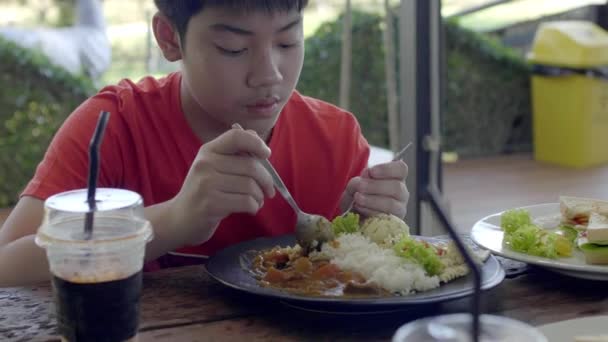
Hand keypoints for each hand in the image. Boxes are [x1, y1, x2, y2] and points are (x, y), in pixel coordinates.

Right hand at [169, 128, 275, 244]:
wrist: (180, 219)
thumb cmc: (205, 192)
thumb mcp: (214, 167)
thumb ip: (235, 153)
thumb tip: (258, 140)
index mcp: (208, 150)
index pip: (236, 136)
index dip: (256, 143)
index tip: (266, 155)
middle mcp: (205, 163)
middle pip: (251, 165)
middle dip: (266, 180)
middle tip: (268, 190)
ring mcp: (206, 184)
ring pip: (250, 186)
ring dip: (260, 197)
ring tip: (257, 201)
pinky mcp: (210, 204)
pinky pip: (246, 202)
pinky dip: (254, 207)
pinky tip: (251, 209)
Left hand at [340, 160, 408, 218]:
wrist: (355, 218)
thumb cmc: (359, 196)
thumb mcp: (355, 186)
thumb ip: (359, 180)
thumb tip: (367, 176)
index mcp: (396, 178)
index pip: (401, 169)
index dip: (387, 169)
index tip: (371, 171)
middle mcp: (401, 193)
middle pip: (397, 187)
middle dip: (375, 186)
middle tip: (360, 187)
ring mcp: (399, 209)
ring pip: (391, 204)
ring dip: (372, 200)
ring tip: (357, 198)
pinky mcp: (393, 224)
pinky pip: (384, 218)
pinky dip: (369, 211)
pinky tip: (359, 208)